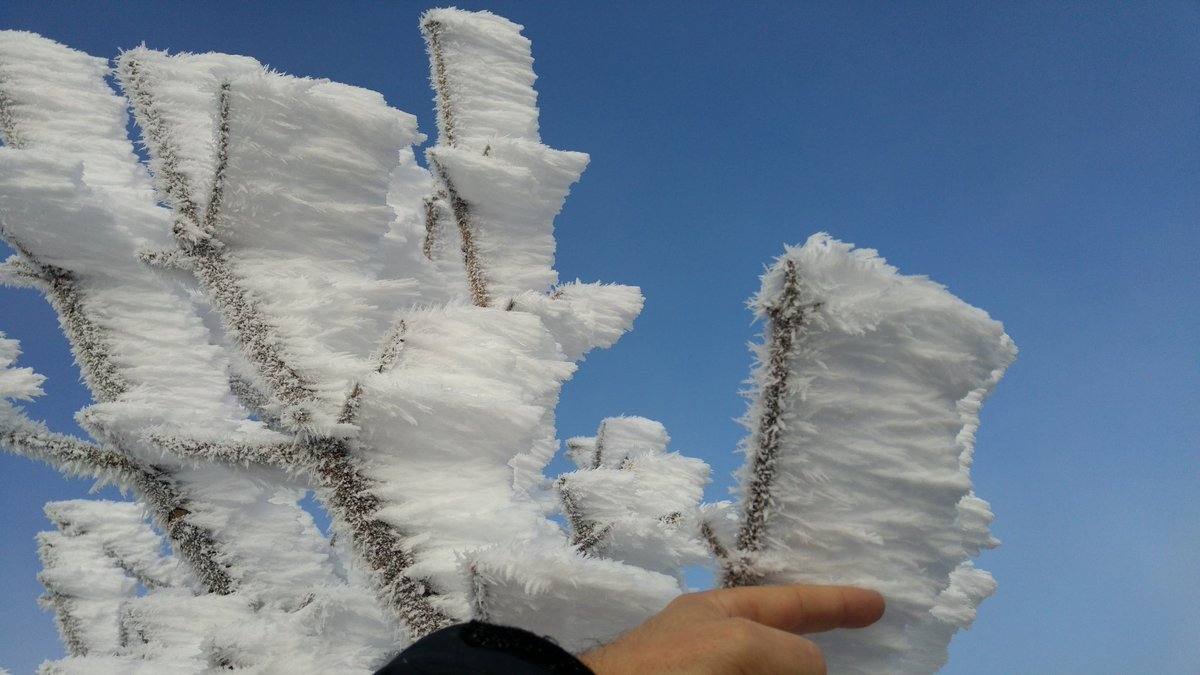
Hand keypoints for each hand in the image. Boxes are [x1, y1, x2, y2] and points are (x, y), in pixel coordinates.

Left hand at [579, 585, 884, 673]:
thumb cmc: (671, 669)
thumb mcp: (741, 643)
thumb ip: (792, 654)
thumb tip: (815, 671)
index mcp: (717, 614)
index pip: (790, 601)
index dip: (836, 602)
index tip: (878, 603)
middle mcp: (712, 648)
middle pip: (784, 652)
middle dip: (822, 658)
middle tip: (861, 662)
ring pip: (767, 671)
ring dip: (802, 671)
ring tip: (836, 672)